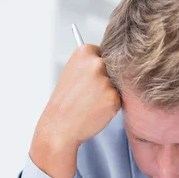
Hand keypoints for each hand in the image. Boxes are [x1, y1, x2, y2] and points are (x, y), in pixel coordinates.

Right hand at [30, 45, 120, 177]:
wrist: (60, 125)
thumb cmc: (65, 102)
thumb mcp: (73, 72)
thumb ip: (90, 64)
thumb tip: (110, 62)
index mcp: (85, 52)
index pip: (106, 53)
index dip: (101, 68)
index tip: (94, 76)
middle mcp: (97, 63)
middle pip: (114, 68)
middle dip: (107, 80)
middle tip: (91, 93)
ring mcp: (106, 80)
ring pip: (117, 85)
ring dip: (109, 94)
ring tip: (91, 103)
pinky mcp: (113, 97)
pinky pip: (119, 100)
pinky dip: (111, 107)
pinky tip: (96, 110)